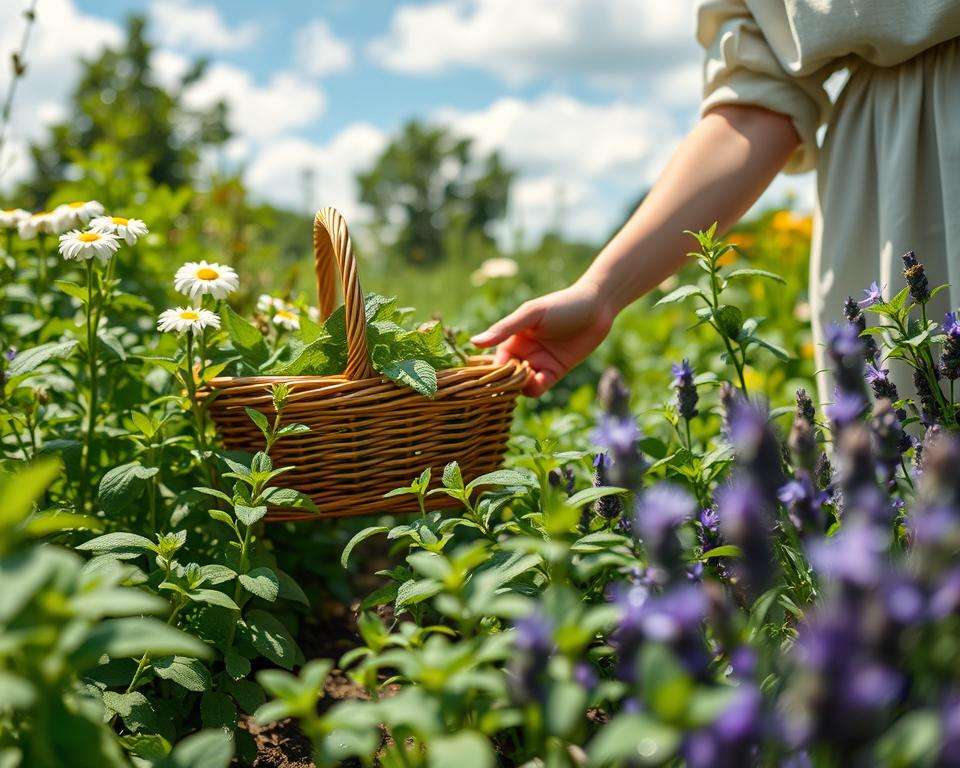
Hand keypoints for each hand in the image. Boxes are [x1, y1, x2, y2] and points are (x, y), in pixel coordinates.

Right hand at [471, 279, 614, 396]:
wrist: (597, 308)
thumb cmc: (562, 305)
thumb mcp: (531, 314)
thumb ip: (504, 329)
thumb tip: (474, 342)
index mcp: (512, 337)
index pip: (495, 361)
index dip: (492, 371)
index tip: (489, 379)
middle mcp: (523, 352)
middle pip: (506, 376)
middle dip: (505, 382)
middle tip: (510, 380)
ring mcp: (539, 363)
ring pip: (521, 385)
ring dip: (521, 386)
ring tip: (529, 375)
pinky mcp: (555, 372)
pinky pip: (539, 387)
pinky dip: (536, 387)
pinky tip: (541, 377)